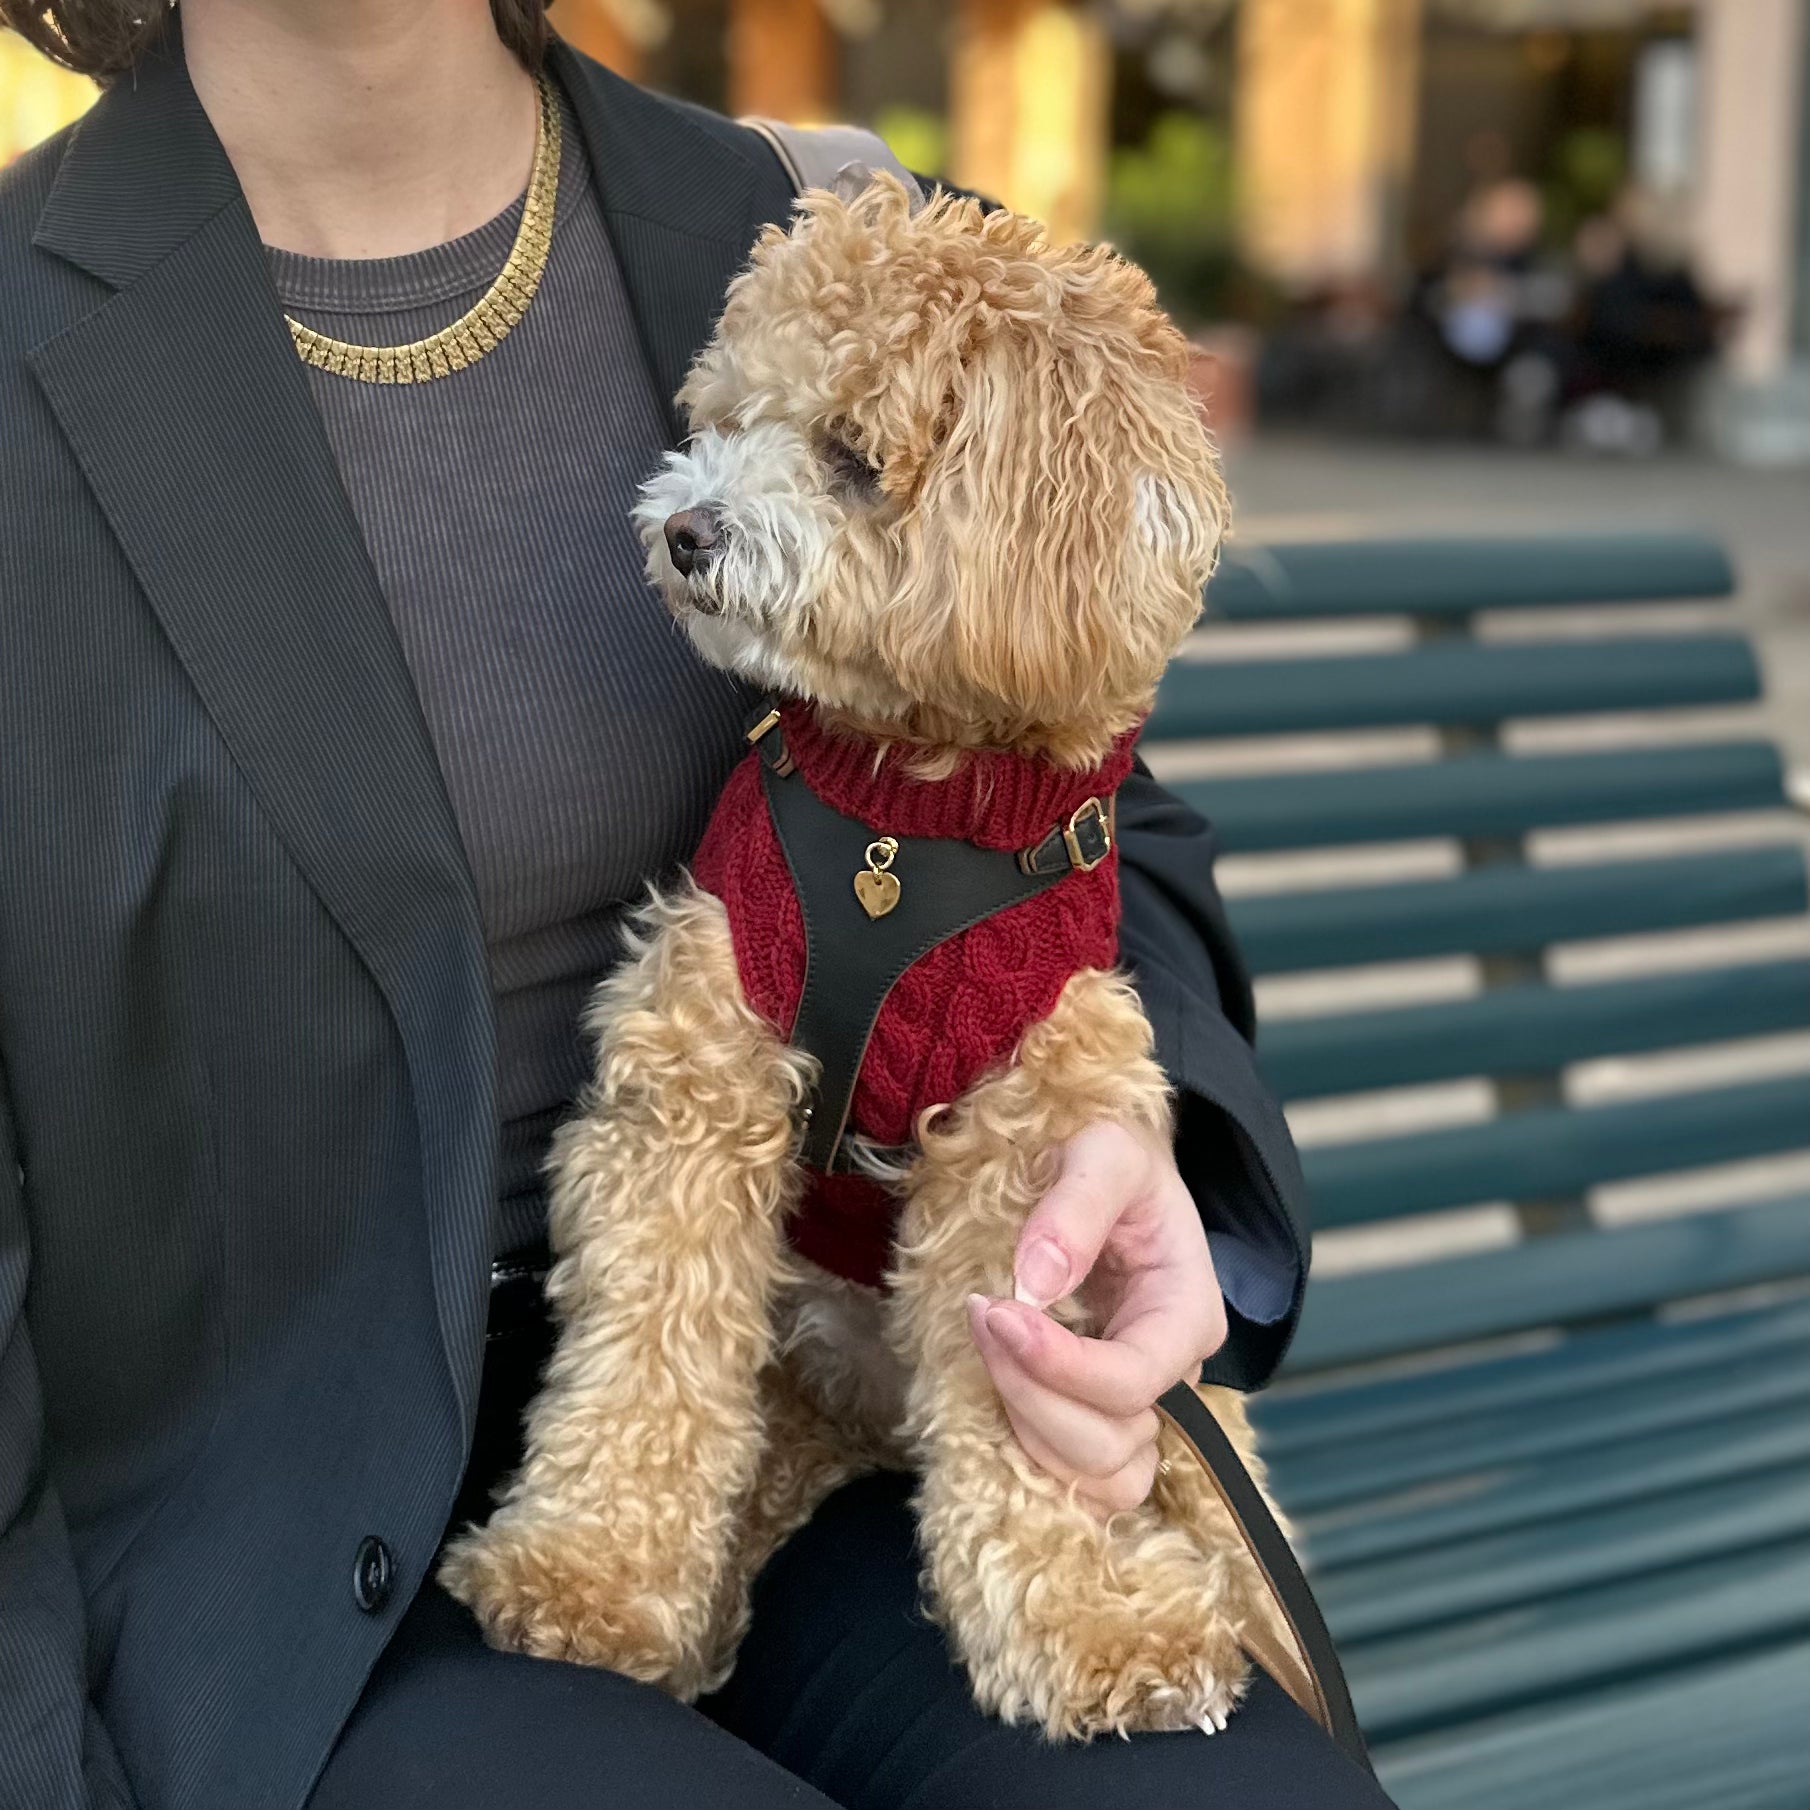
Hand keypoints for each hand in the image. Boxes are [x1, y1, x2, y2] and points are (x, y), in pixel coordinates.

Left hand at [966, 1120, 1227, 1514]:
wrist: (1113, 1179)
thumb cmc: (1115, 1162)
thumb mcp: (1105, 1151)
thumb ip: (1077, 1204)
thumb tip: (1035, 1281)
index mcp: (1187, 1313)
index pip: (1132, 1380)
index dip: (1059, 1365)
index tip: (996, 1312)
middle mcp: (1171, 1375)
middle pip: (1112, 1443)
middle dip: (1033, 1395)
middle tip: (981, 1317)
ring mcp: (1140, 1407)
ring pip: (1100, 1478)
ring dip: (1029, 1431)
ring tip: (987, 1351)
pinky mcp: (1102, 1418)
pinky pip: (1081, 1481)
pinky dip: (1033, 1455)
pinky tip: (996, 1392)